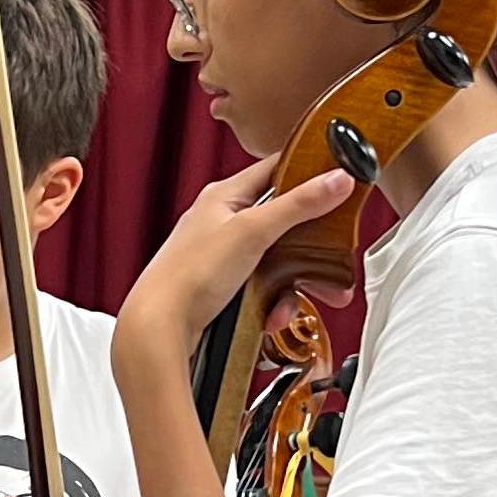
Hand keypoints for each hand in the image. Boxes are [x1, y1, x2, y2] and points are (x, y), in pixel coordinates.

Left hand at [116, 158, 356, 375]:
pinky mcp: (223, 287)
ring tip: (302, 302)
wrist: (158, 328)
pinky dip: (272, 304)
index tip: (338, 179)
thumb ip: (298, 205)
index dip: (308, 171)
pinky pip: (262, 289)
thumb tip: (337, 179)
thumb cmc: (188, 275)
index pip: (276, 168)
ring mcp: (223, 256)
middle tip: (333, 261)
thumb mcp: (252, 231)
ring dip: (293, 285)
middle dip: (311, 248)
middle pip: (284, 223)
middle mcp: (223, 222)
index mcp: (225, 196)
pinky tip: (271, 317)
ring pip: (277, 261)